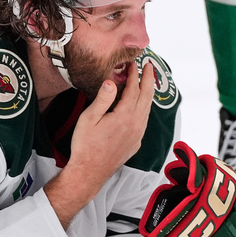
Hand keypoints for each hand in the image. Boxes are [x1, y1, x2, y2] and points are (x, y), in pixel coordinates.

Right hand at [47, 62, 154, 226]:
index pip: (134, 89)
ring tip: (148, 82)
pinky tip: (141, 106)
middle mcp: (136, 125)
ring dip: (148, 93)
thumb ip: (102, 99)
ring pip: (148, 109)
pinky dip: (145, 108)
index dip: (135, 75)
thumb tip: (111, 82)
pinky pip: (144, 120)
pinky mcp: (136, 143)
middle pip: (147, 97)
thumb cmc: (85, 146)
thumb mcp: (89, 119)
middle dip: (149, 79)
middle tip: (150, 66)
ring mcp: (138, 135)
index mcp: (124, 116)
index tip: (134, 63)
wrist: (90, 172)